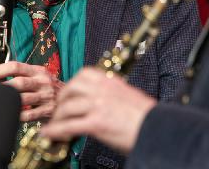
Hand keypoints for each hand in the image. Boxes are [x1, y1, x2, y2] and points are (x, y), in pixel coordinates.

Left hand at [0, 61, 63, 121]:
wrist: (71, 98)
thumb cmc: (48, 88)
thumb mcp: (38, 76)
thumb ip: (22, 75)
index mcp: (38, 71)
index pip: (16, 66)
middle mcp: (42, 81)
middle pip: (19, 82)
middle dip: (1, 87)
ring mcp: (46, 96)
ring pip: (23, 98)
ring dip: (8, 101)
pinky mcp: (48, 110)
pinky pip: (30, 114)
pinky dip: (19, 115)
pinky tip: (12, 114)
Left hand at [41, 67, 156, 153]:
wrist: (158, 128)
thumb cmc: (147, 117)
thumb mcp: (130, 97)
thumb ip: (114, 95)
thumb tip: (104, 102)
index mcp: (112, 82)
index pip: (85, 74)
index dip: (72, 83)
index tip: (68, 92)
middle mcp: (103, 91)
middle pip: (71, 88)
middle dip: (61, 99)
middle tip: (59, 109)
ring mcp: (98, 106)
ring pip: (67, 106)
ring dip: (57, 117)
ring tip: (55, 125)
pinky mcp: (97, 123)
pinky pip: (69, 125)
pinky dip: (55, 130)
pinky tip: (50, 134)